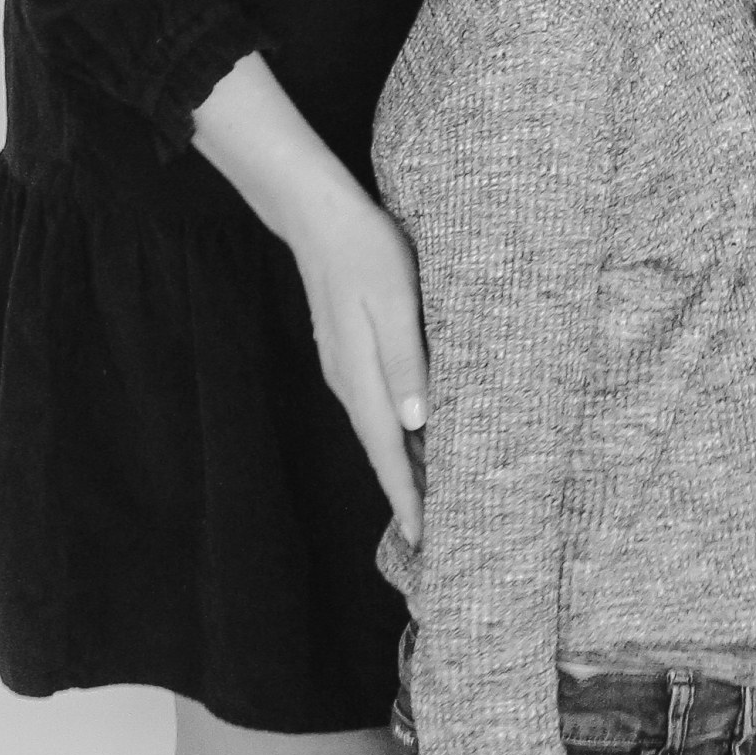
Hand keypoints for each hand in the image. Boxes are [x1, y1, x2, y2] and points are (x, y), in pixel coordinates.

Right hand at [188, 54, 428, 542]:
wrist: (317, 216)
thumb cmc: (365, 251)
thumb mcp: (394, 300)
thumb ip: (405, 360)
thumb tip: (417, 423)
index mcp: (362, 376)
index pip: (389, 451)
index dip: (408, 496)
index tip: (424, 538)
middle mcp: (350, 382)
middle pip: (383, 450)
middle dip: (408, 492)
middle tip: (438, 533)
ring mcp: (345, 368)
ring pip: (380, 429)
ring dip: (405, 463)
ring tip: (434, 493)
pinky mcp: (349, 351)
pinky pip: (376, 405)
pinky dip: (397, 430)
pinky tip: (416, 431)